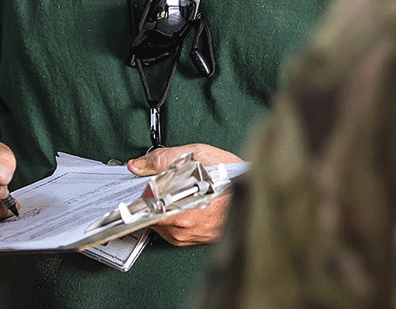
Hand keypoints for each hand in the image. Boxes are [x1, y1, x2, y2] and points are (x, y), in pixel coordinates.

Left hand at [127, 143, 242, 245]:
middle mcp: (184, 227)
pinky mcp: (195, 240)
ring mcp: (190, 236)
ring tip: (181, 191)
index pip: (142, 206)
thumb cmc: (232, 174)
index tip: (139, 185)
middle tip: (166, 182)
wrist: (256, 190)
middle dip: (153, 198)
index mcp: (180, 208)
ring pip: (161, 223)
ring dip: (164, 207)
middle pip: (150, 214)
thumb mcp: (197, 155)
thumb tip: (139, 165)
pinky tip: (187, 202)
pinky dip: (175, 216)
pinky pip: (174, 230)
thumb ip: (164, 159)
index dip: (139, 192)